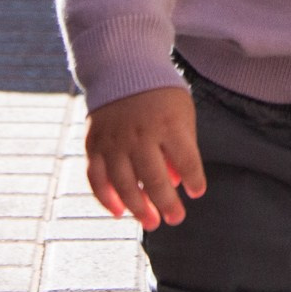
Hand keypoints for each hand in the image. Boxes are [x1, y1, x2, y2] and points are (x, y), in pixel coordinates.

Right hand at [84, 86, 205, 228]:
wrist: (122, 68)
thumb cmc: (160, 96)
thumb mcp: (181, 113)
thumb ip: (183, 148)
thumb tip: (178, 183)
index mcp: (169, 124)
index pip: (186, 159)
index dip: (195, 179)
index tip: (197, 193)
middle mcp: (140, 134)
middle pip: (155, 179)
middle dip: (167, 204)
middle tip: (176, 218)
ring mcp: (114, 140)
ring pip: (124, 184)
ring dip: (138, 208)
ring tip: (152, 223)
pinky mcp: (93, 144)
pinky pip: (96, 178)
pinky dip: (106, 198)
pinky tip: (119, 212)